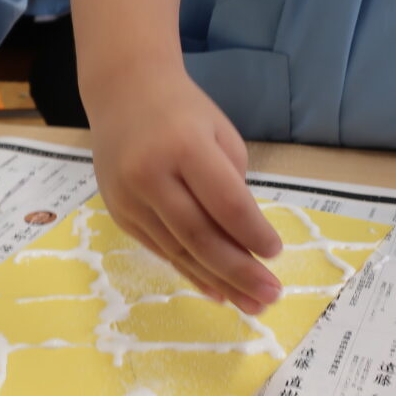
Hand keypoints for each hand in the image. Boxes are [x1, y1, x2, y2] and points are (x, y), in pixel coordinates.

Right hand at [86, 62, 282, 314]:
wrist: (123, 91)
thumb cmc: (184, 111)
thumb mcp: (220, 135)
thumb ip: (232, 186)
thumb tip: (248, 243)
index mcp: (184, 146)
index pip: (225, 202)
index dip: (252, 233)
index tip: (276, 253)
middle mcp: (150, 174)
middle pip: (199, 235)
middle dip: (238, 271)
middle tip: (270, 296)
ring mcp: (129, 197)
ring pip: (178, 250)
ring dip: (217, 281)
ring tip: (250, 304)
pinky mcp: (119, 213)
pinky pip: (159, 250)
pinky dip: (189, 272)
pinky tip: (216, 290)